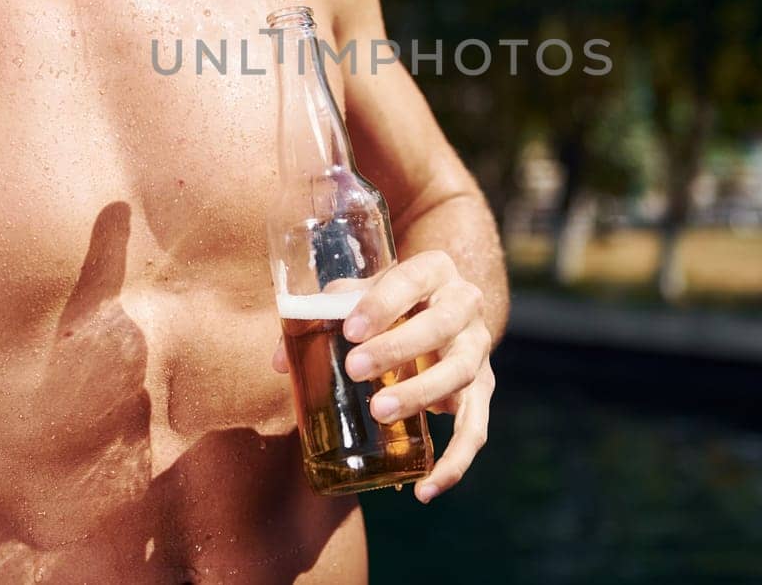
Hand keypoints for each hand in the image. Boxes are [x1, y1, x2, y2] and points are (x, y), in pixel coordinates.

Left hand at [271, 250, 494, 502]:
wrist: (440, 306)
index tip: (349, 330)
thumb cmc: (390, 299)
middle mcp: (465, 305)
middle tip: (355, 369)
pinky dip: (455, 462)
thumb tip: (279, 362)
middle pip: (440, 325)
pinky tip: (425, 489)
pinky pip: (475, 428)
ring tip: (379, 411)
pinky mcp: (482, 390)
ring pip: (459, 373)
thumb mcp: (362, 292)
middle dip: (397, 348)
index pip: (411, 280)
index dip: (382, 304)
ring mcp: (478, 349)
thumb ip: (322, 316)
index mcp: (435, 270)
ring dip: (420, 394)